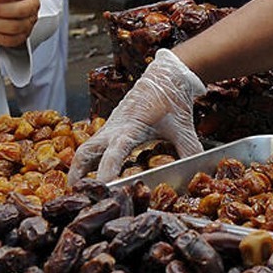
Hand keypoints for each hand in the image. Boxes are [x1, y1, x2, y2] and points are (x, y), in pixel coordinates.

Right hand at [68, 49, 205, 183]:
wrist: (165, 76)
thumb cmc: (172, 101)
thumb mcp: (183, 128)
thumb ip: (189, 151)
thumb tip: (195, 174)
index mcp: (131, 128)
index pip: (113, 154)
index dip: (107, 173)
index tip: (106, 190)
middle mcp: (114, 128)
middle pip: (86, 153)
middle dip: (79, 174)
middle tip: (77, 196)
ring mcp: (109, 127)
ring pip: (85, 149)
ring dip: (78, 169)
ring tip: (78, 191)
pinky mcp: (110, 127)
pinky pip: (92, 145)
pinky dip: (87, 161)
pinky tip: (89, 176)